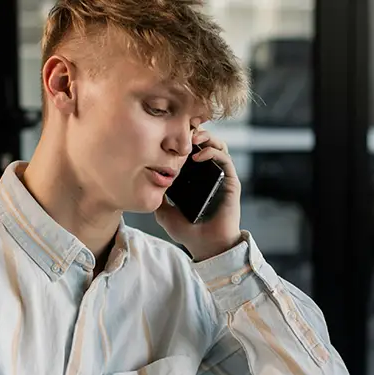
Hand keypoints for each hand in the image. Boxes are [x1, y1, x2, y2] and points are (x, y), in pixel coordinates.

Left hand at [154, 128, 242, 260]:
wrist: (206, 245)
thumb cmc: (188, 231)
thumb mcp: (164, 212)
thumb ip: (156, 197)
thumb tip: (143, 182)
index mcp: (193, 178)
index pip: (189, 150)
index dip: (181, 138)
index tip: (167, 132)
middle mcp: (207, 174)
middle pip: (204, 142)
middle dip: (193, 132)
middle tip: (181, 129)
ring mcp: (220, 176)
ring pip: (217, 145)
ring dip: (206, 137)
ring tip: (192, 138)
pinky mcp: (230, 181)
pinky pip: (224, 158)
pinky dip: (212, 151)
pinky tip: (198, 155)